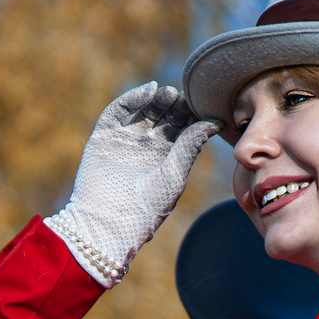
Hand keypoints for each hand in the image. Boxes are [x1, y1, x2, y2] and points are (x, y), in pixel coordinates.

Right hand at [45, 82, 216, 284]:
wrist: (108, 226)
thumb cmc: (146, 209)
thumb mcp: (174, 176)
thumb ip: (190, 146)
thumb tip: (214, 121)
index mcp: (166, 158)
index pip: (181, 127)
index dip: (190, 114)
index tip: (201, 105)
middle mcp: (146, 147)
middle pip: (162, 115)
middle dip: (173, 104)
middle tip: (183, 96)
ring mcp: (124, 141)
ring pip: (142, 110)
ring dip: (156, 99)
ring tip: (169, 93)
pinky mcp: (103, 138)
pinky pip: (117, 112)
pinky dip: (132, 99)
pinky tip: (149, 92)